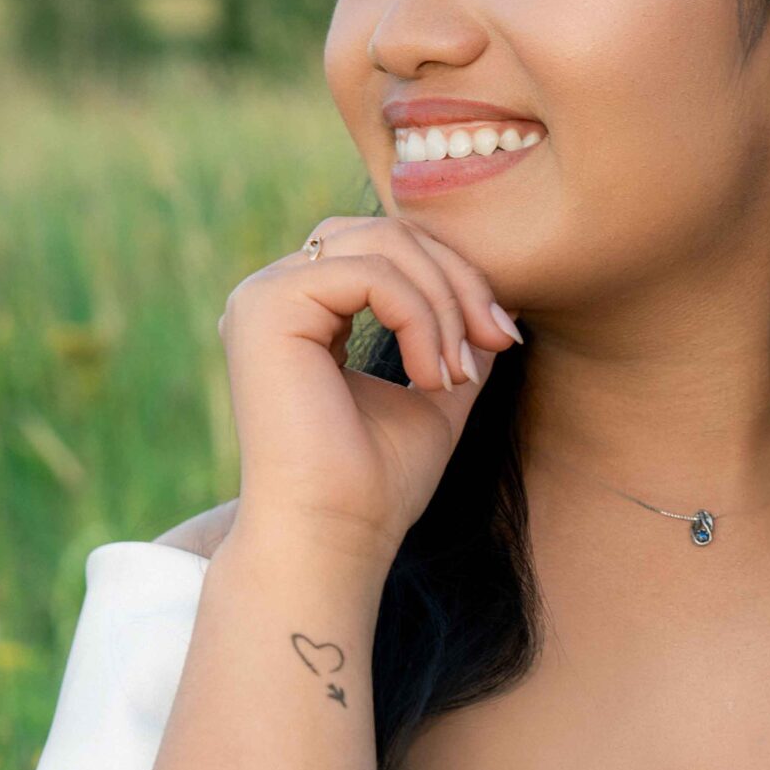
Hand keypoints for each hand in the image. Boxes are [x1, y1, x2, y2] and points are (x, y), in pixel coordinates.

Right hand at [218, 212, 524, 570]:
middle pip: (387, 232)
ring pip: (382, 242)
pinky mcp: (267, 308)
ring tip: (457, 372)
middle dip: (459, 279)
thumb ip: (455, 338)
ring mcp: (264, 296)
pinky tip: (430, 377)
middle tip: (498, 341)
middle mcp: (276, 295)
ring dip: (445, 302)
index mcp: (306, 312)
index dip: (457, 279)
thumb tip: (500, 303)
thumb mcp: (435, 390)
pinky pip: (370, 272)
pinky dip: (419, 318)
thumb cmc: (378, 483)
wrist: (335, 538)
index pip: (389, 249)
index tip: (505, 339)